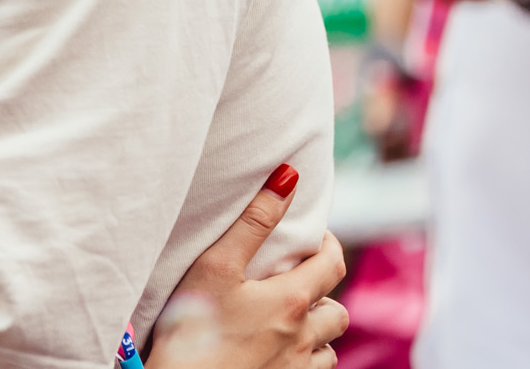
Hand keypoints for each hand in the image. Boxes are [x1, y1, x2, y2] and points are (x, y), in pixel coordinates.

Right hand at [148, 165, 346, 368]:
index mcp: (291, 301)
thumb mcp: (216, 266)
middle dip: (324, 292)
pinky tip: (279, 351)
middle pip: (338, 310)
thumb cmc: (191, 328)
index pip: (332, 264)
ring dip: (318, 330)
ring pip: (329, 347)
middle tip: (298, 279)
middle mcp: (303, 337)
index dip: (329, 245)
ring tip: (291, 317)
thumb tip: (287, 178)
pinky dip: (305, 358)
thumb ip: (252, 222)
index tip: (314, 236)